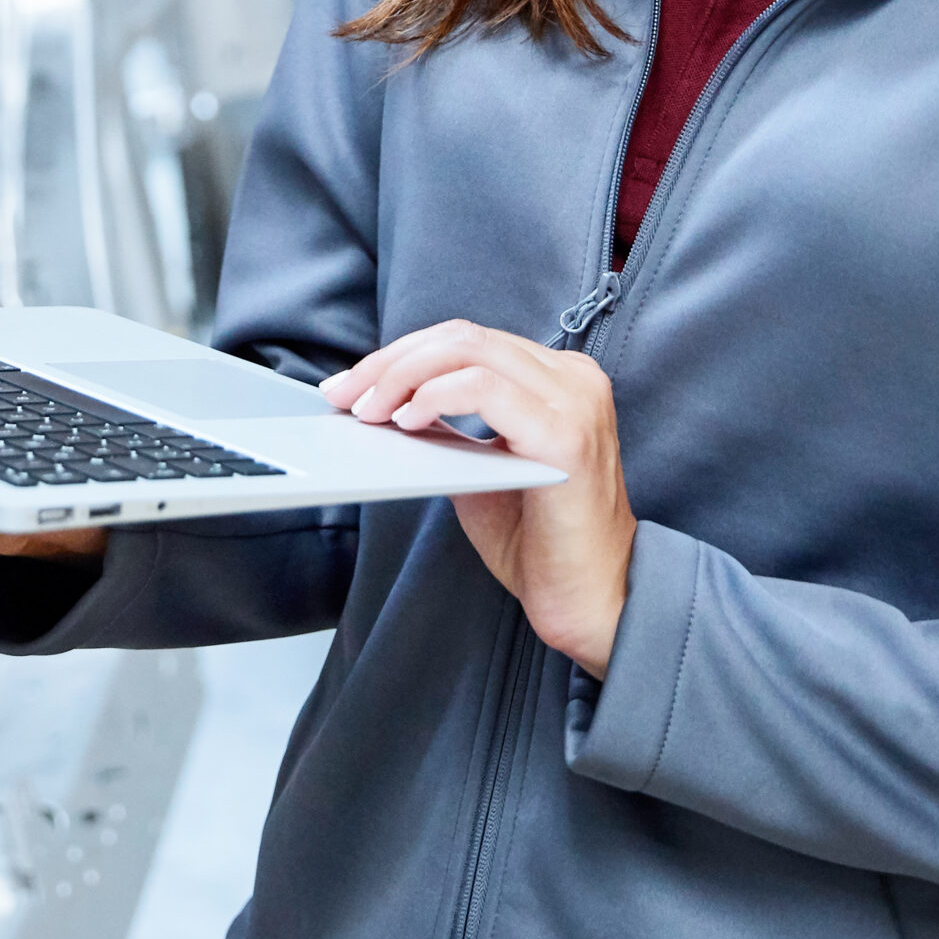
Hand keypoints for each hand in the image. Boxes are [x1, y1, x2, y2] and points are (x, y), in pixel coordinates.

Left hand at [321, 321, 634, 677]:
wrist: (594, 601)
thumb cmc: (539, 541)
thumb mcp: (479, 467)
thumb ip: (445, 427)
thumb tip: (378, 400)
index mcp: (557, 378)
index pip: (467, 340)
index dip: (402, 353)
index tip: (350, 383)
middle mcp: (573, 377)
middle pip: (462, 337)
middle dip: (391, 361)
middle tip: (344, 393)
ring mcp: (575, 400)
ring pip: (469, 350)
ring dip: (403, 375)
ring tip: (367, 409)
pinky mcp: (566, 434)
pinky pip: (485, 388)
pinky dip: (435, 396)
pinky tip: (406, 420)